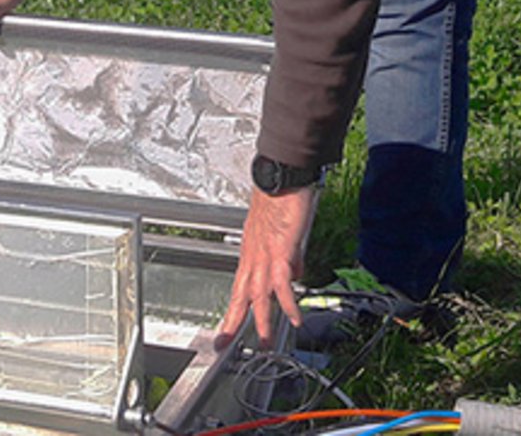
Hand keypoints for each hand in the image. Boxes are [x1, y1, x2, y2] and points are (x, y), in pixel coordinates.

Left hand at [214, 185, 316, 348]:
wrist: (282, 176)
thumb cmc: (282, 199)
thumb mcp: (285, 237)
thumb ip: (289, 258)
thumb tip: (294, 275)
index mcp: (252, 253)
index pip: (239, 287)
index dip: (233, 310)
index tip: (226, 328)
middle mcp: (254, 256)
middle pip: (240, 295)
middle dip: (233, 323)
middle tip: (225, 344)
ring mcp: (265, 254)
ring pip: (258, 294)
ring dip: (261, 321)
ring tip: (263, 344)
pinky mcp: (280, 250)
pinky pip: (282, 282)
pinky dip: (287, 302)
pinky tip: (294, 317)